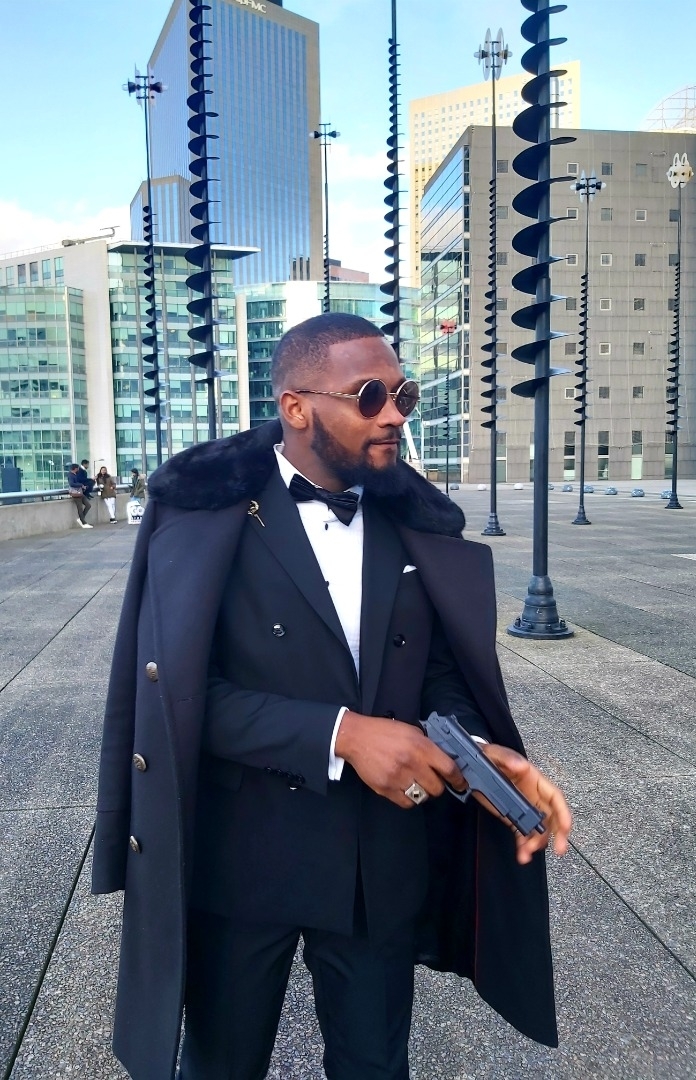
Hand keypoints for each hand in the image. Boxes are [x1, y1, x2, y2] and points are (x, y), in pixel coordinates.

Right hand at [335, 712, 465, 808]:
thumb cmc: (383, 732)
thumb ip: (427, 745)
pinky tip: (404, 788)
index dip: (458, 779)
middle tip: (432, 781)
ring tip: (416, 783)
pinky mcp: (385, 789)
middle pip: (437, 788)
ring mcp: (397, 778)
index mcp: (420, 746)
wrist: (356, 738)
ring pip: (422, 797)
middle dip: (438, 786)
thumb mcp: (411, 731)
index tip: (460, 783)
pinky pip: (406, 803)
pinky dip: (408, 798)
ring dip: (422, 792)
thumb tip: (444, 759)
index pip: (448, 768)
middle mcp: (411, 763)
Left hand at [473, 744, 571, 864]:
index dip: (563, 812)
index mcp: (533, 779)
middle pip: (552, 816)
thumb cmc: (488, 756)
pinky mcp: (512, 817)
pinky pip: (522, 833)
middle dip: (558, 834)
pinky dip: (523, 845)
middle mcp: (533, 795)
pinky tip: (521, 855)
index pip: (555, 796)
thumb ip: (507, 758)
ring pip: (538, 829)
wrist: (470, 765)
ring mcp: (523, 807)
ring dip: (536, 843)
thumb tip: (522, 766)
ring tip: (526, 854)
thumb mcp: (495, 753)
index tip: (565, 828)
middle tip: (559, 849)